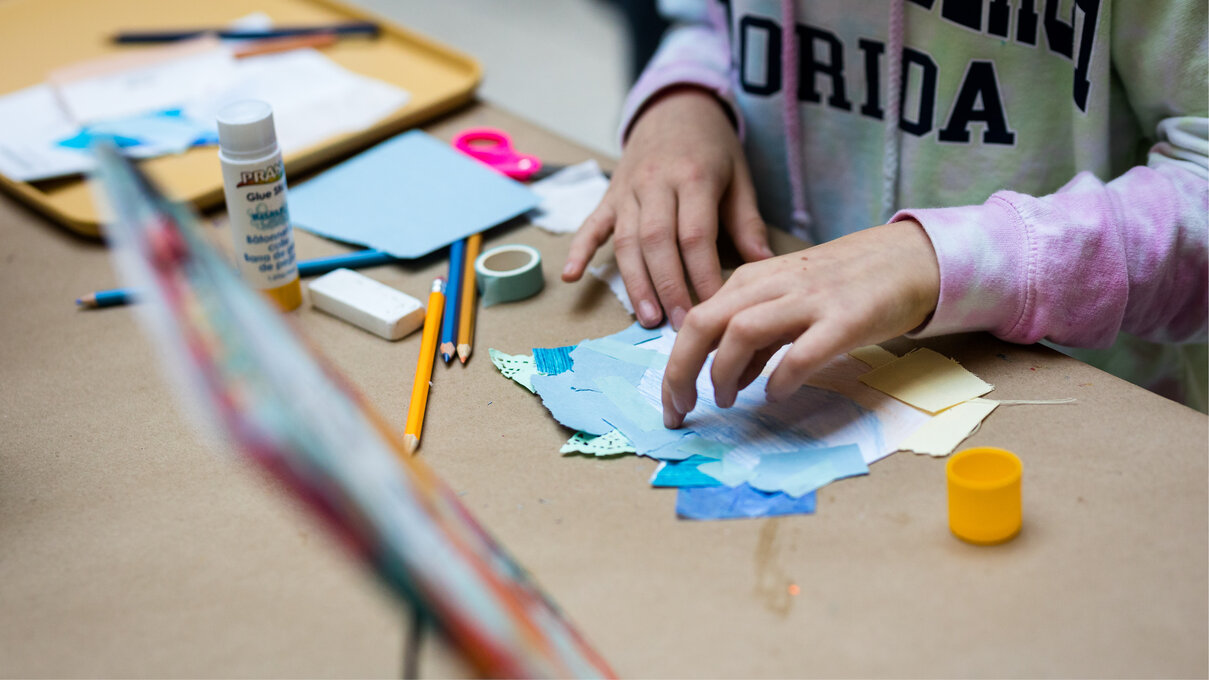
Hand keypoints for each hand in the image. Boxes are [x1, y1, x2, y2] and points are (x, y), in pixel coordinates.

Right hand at [561, 87, 773, 328]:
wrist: (675, 105)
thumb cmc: (712, 147)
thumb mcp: (739, 176)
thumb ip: (748, 222)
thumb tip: (765, 265)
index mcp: (694, 176)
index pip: (695, 235)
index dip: (702, 275)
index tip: (713, 307)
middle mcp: (656, 183)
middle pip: (657, 242)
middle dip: (668, 287)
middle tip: (681, 325)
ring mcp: (627, 189)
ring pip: (626, 240)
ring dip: (635, 282)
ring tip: (648, 317)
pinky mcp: (609, 195)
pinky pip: (591, 223)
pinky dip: (579, 250)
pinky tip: (570, 277)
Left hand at [661, 219, 940, 427]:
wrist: (909, 258)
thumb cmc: (844, 285)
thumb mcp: (787, 302)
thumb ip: (756, 337)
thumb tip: (727, 378)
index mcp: (753, 281)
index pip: (694, 319)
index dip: (674, 366)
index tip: (672, 404)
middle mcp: (773, 286)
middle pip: (704, 324)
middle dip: (681, 371)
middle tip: (681, 410)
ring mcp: (808, 301)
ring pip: (741, 331)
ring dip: (723, 373)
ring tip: (726, 400)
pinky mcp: (844, 320)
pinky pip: (801, 353)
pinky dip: (780, 378)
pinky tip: (776, 395)